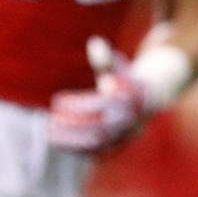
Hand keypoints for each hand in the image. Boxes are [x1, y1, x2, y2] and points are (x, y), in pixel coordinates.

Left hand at [47, 37, 147, 152]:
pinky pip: (99, 153)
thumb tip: (94, 43)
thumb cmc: (123, 77)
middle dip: (73, 126)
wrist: (147, 99)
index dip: (77, 104)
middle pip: (100, 127)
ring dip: (73, 141)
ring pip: (99, 143)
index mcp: (130, 98)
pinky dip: (79, 150)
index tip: (56, 101)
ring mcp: (126, 135)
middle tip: (50, 120)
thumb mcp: (117, 64)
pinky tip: (59, 143)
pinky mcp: (120, 145)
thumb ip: (105, 57)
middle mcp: (131, 119)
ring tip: (50, 134)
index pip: (101, 104)